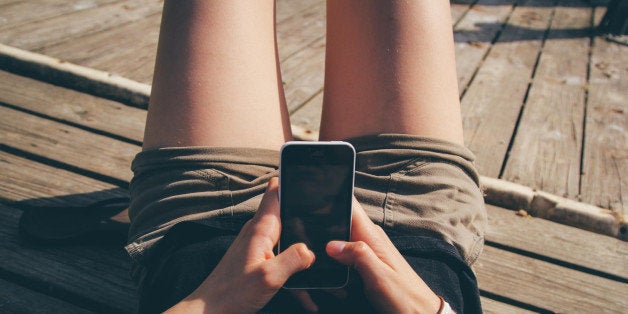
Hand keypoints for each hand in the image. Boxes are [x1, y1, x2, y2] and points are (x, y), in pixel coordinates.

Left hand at [166, 178, 315, 312]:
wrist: (209, 311)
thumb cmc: (232, 293)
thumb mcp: (270, 277)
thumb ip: (294, 259)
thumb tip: (311, 250)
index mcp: (262, 229)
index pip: (275, 191)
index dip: (291, 178)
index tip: (309, 173)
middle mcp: (259, 232)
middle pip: (287, 212)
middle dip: (308, 215)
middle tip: (331, 217)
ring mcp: (257, 246)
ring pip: (289, 239)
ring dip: (305, 250)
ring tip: (326, 263)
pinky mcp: (257, 261)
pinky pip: (282, 260)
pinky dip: (295, 274)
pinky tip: (308, 297)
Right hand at [326, 198, 441, 312]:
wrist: (419, 311)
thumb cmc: (404, 295)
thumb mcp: (379, 277)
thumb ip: (358, 256)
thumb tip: (332, 244)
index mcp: (371, 235)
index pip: (350, 204)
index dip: (332, 200)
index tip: (313, 208)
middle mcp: (368, 237)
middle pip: (338, 222)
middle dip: (323, 233)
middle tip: (317, 255)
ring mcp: (366, 248)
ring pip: (338, 240)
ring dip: (328, 253)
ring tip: (328, 270)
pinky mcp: (364, 260)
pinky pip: (343, 255)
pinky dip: (336, 265)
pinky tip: (337, 278)